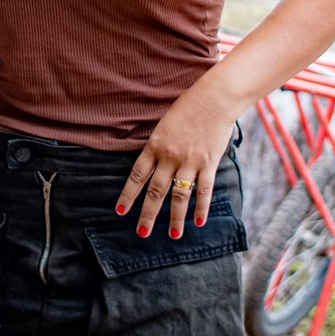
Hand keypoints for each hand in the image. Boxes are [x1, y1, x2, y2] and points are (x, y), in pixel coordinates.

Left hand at [116, 91, 238, 239]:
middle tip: (141, 233)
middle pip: (156, 191)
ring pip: (180, 196)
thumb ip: (157, 148)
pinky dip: (201, 207)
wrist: (214, 99)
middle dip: (147, 214)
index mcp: (155, 145)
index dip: (128, 195)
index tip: (120, 211)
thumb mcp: (163, 125)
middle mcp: (170, 156)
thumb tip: (150, 168)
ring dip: (175, 218)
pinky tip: (198, 222)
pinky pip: (204, 190)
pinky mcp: (209, 163)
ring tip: (173, 235)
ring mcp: (190, 161)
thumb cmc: (187, 109)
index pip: (137, 175)